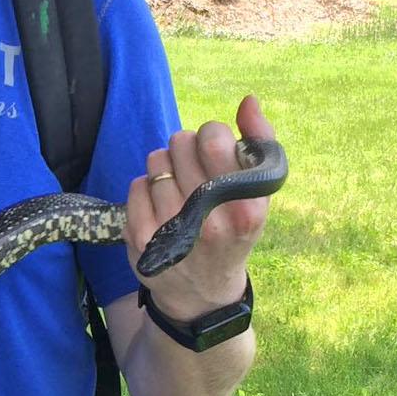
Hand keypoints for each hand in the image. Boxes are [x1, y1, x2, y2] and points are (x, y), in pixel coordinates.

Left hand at [125, 94, 275, 320]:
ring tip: (179, 189)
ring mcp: (172, 229)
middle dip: (187, 147)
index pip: (213, 139)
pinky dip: (147, 186)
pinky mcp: (141, 237)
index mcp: (245, 207)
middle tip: (195, 170)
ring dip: (166, 166)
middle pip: (181, 142)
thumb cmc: (234, 229)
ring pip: (156, 159)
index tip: (215, 150)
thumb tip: (248, 101)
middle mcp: (210, 220)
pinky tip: (161, 204)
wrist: (203, 294)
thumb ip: (260, 144)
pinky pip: (136, 182)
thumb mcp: (257, 195)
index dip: (211, 134)